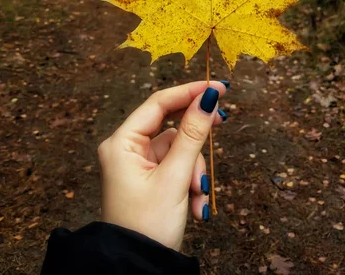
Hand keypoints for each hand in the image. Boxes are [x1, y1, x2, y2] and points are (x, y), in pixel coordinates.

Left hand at [98, 81, 227, 250]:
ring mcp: (138, 165)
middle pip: (171, 126)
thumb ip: (193, 134)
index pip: (159, 103)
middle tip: (222, 122)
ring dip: (195, 171)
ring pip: (179, 151)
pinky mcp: (149, 179)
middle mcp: (127, 149)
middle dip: (195, 139)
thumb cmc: (147, 225)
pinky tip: (196, 206)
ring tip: (198, 196)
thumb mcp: (175, 177)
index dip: (190, 92)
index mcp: (122, 143)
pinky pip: (176, 169)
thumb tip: (208, 97)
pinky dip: (190, 183)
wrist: (137, 270)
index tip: (219, 87)